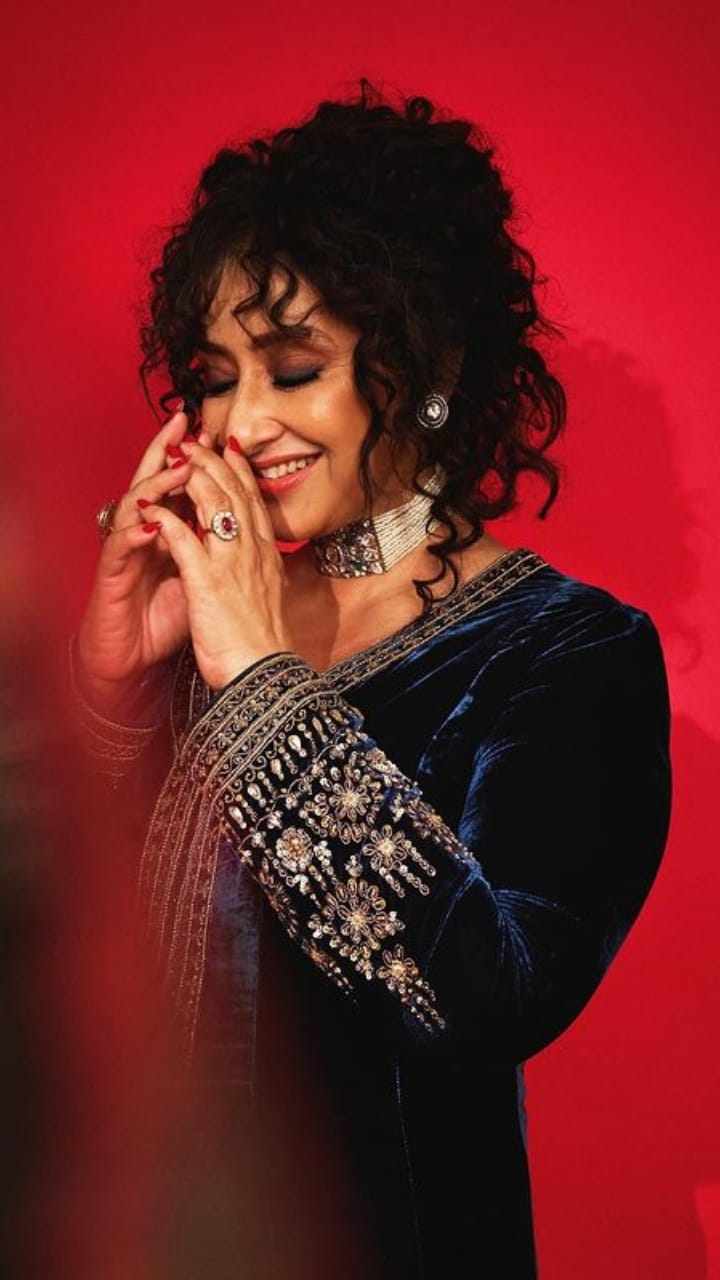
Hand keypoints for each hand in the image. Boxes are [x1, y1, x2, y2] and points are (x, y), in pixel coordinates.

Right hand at [76, 409, 208, 708]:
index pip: (182, 487)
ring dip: (156, 485)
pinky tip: (152, 518)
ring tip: (177, 466)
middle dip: (167, 451)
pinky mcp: (111, 574)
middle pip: (154, 482)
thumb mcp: (200, 578)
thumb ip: (213, 549)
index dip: (198, 461)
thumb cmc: (164, 618)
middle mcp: (143, 532)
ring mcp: (125, 550)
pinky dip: (137, 531)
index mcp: (167, 531)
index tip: (219, 435)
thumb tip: (246, 529)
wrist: (133, 656)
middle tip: (184, 423)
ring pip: (135, 506)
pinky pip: (122, 546)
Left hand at [137, 433, 293, 690]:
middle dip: (212, 461)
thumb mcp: (270, 596)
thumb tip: (264, 559)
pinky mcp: (208, 582)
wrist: (262, 672)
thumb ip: (263, 570)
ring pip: (214, 505)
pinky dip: (166, 519)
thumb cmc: (263, 642)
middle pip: (234, 492)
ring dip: (192, 476)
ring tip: (175, 458)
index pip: (254, 500)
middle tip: (195, 440)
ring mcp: (231, 563)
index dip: (239, 470)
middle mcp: (253, 551)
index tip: (228, 447)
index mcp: (266, 554)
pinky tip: (152, 507)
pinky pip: (184, 540)